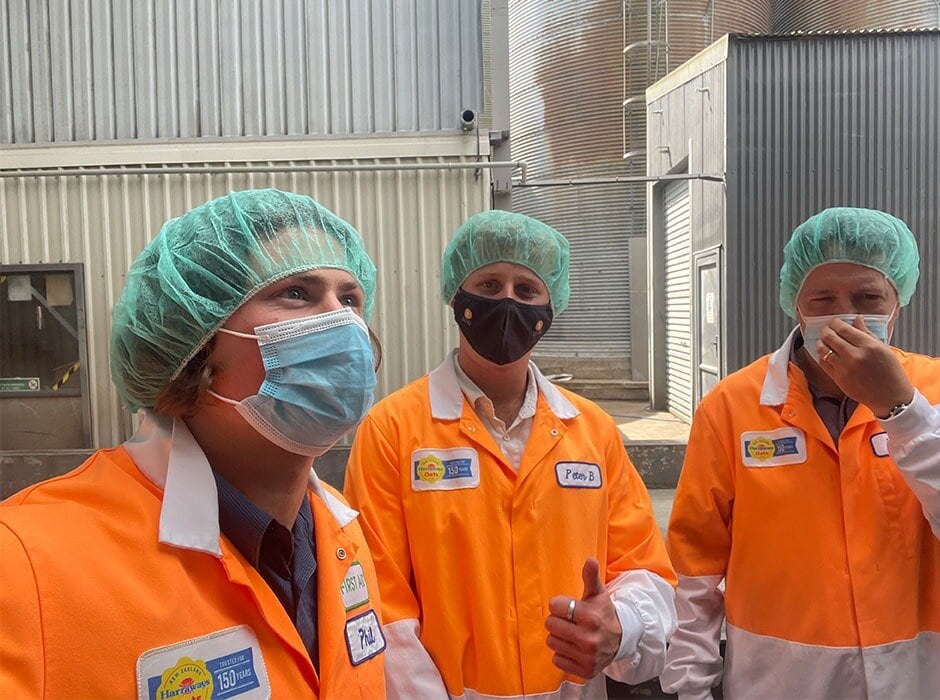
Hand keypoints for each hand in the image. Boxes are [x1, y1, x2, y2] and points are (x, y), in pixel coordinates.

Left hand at [545, 557, 622, 677]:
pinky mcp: (585, 671)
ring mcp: (587, 657)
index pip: (555, 606)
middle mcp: (589, 638)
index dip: (559, 605)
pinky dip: (563, 654)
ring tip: (572, 634)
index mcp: (590, 617)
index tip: (568, 607)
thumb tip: (590, 559)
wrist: (621, 640)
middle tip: (569, 621)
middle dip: (557, 621)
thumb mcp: (598, 594)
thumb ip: (590, 577)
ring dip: (559, 638)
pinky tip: (574, 648)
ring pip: (552, 642)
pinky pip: (557, 660)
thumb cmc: (603, 613)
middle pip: (550, 625)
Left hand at [815, 317, 913, 416]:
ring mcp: (844, 368)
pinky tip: (825, 353)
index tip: (834, 322)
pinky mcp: (838, 378)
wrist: (891, 397)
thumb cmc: (891, 372)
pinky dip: (822, 356)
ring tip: (824, 341)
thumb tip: (856, 319)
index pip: (843, 329)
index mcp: (868, 346)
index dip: (835, 323)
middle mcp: (854, 356)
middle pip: (830, 337)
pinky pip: (823, 363)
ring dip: (821, 342)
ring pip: (823, 349)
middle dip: (826, 330)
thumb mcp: (884, 349)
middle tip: (827, 330)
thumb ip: (867, 333)